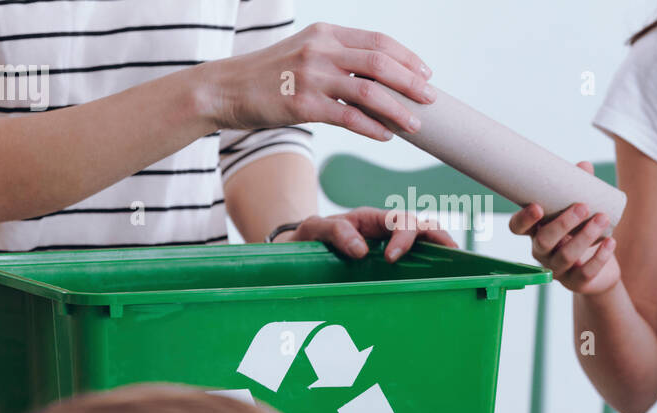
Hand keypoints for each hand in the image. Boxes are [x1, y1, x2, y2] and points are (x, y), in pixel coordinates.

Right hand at [208, 22, 435, 140]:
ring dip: (399, 109)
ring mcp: (311, 77)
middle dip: (412, 82)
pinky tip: (386, 136)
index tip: (426, 73)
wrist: (225, 89)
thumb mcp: (304, 52)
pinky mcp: (303, 106)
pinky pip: (349, 117)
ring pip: (370, 92)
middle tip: (431, 98)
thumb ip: (337, 58)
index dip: (408, 58)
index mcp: (325, 33)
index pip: (378, 41)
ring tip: (415, 123)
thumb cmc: (269, 75)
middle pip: (381, 63)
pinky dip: (373, 128)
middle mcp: (321, 50)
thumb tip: (378, 78)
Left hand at [276, 207, 457, 261]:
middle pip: (422, 226)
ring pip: (425, 241)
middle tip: (449, 255)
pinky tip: (441, 280)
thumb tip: (361, 250)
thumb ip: (335, 232)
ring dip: (442, 248)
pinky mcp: (391, 263)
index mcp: (372, 219)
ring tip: (457, 265)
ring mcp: (391, 246)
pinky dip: (432, 265)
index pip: (400, 220)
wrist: (298, 250)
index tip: (393, 258)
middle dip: (438, 237)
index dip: (404, 237)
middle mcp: (386, 231)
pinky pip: (417, 259)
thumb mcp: (314, 228)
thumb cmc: (308, 237)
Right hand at [508, 162, 620, 294]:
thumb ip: (579, 189)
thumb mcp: (579, 212)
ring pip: (566, 255)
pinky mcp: (576, 282)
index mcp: (536, 232)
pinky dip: (599, 257)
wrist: (599, 271)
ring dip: (585, 236)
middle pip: (544, 241)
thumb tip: (584, 166)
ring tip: (602, 218)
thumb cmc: (582, 234)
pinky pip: (586, 272)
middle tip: (583, 207)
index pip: (517, 228)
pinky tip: (611, 242)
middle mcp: (542, 253)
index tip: (537, 206)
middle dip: (563, 223)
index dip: (524, 219)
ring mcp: (558, 270)